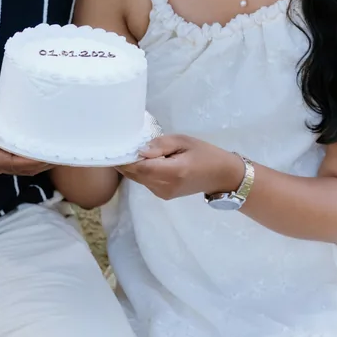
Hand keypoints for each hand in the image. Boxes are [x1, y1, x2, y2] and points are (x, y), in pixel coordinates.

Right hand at [0, 98, 51, 175]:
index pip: (17, 164)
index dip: (36, 161)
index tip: (54, 155)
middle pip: (23, 168)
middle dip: (43, 163)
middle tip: (65, 151)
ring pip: (22, 166)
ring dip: (40, 161)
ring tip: (58, 150)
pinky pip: (17, 159)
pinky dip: (31, 155)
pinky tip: (42, 146)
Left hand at [118, 133, 243, 200]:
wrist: (222, 176)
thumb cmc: (205, 154)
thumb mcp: (185, 141)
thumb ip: (161, 145)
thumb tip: (140, 150)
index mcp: (173, 172)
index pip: (141, 168)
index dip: (125, 160)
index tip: (114, 147)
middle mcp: (165, 186)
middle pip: (136, 175)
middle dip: (125, 162)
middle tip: (118, 146)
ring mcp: (163, 194)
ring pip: (139, 179)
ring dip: (133, 167)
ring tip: (132, 151)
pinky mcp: (163, 195)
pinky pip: (146, 182)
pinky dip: (142, 172)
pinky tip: (145, 161)